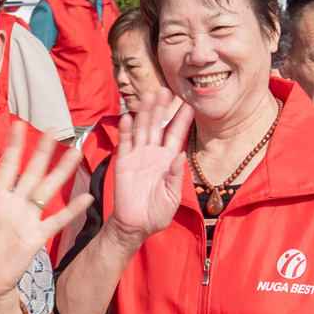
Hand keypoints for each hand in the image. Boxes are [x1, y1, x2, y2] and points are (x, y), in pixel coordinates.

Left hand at [0, 123, 92, 313]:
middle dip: (43, 151)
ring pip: (48, 190)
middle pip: (32, 172)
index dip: (14, 147)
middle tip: (55, 128)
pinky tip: (86, 198)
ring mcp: (28, 220)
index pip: (8, 167)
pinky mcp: (37, 237)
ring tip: (75, 153)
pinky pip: (57, 221)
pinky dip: (71, 210)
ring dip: (61, 172)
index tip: (19, 125)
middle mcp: (15, 205)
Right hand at [110, 90, 192, 244]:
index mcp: (169, 160)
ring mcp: (138, 156)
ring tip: (148, 96)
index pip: (177, 135)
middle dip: (161, 108)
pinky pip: (125, 143)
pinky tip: (128, 116)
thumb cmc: (157, 213)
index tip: (189, 104)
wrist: (135, 224)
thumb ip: (175, 177)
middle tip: (165, 90)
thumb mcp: (172, 197)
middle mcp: (154, 154)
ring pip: (142, 129)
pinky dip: (126, 130)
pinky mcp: (123, 162)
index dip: (182, 120)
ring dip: (144, 113)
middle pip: (158, 126)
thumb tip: (179, 156)